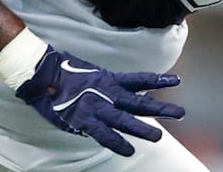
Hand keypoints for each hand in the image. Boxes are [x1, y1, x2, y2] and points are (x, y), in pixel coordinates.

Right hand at [15, 46, 184, 156]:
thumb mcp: (91, 72)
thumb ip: (105, 83)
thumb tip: (117, 90)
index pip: (140, 79)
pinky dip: (117, 143)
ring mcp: (98, 107)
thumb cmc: (64, 70)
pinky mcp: (84, 120)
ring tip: (158, 136)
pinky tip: (128, 151)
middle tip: (180, 113)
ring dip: (142, 129)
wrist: (43, 74)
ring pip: (125, 120)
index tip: (176, 80)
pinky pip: (104, 134)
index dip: (158, 80)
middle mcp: (108, 93)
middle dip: (161, 109)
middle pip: (140, 103)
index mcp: (110, 79)